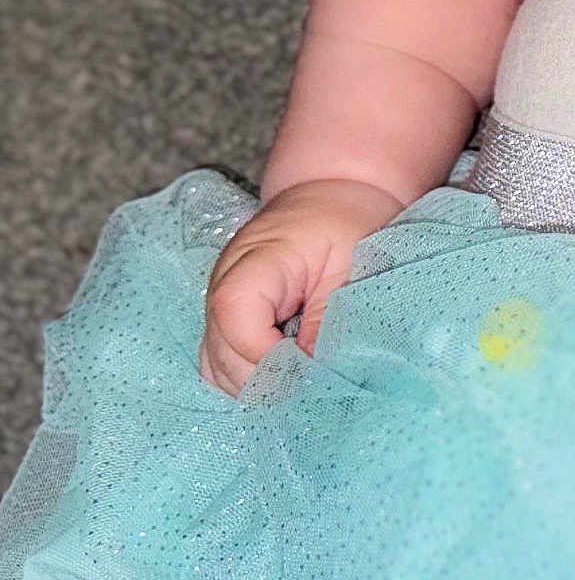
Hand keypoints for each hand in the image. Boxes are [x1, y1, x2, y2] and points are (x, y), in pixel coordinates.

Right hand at [199, 178, 405, 395]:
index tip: (311, 369)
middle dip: (268, 377)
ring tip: (305, 376)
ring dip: (259, 384)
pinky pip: (223, 365)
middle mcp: (223, 284)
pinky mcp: (226, 322)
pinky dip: (251, 378)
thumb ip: (328, 319)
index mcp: (254, 259)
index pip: (235, 316)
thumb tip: (315, 375)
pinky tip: (287, 373)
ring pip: (218, 368)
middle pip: (222, 354)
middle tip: (317, 380)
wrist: (331, 196)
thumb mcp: (351, 264)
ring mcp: (219, 305)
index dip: (267, 356)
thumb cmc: (346, 222)